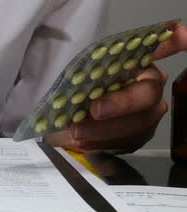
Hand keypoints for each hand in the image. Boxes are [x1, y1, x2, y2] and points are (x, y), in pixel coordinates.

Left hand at [46, 24, 186, 153]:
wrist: (70, 121)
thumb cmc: (78, 91)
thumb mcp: (76, 78)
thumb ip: (85, 74)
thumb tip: (80, 82)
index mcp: (138, 63)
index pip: (164, 47)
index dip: (175, 41)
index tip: (177, 33)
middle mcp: (151, 86)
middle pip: (148, 94)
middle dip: (121, 104)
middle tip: (94, 110)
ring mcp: (148, 114)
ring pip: (138, 124)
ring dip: (105, 130)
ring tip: (76, 132)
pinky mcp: (139, 137)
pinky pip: (127, 143)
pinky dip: (102, 144)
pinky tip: (82, 143)